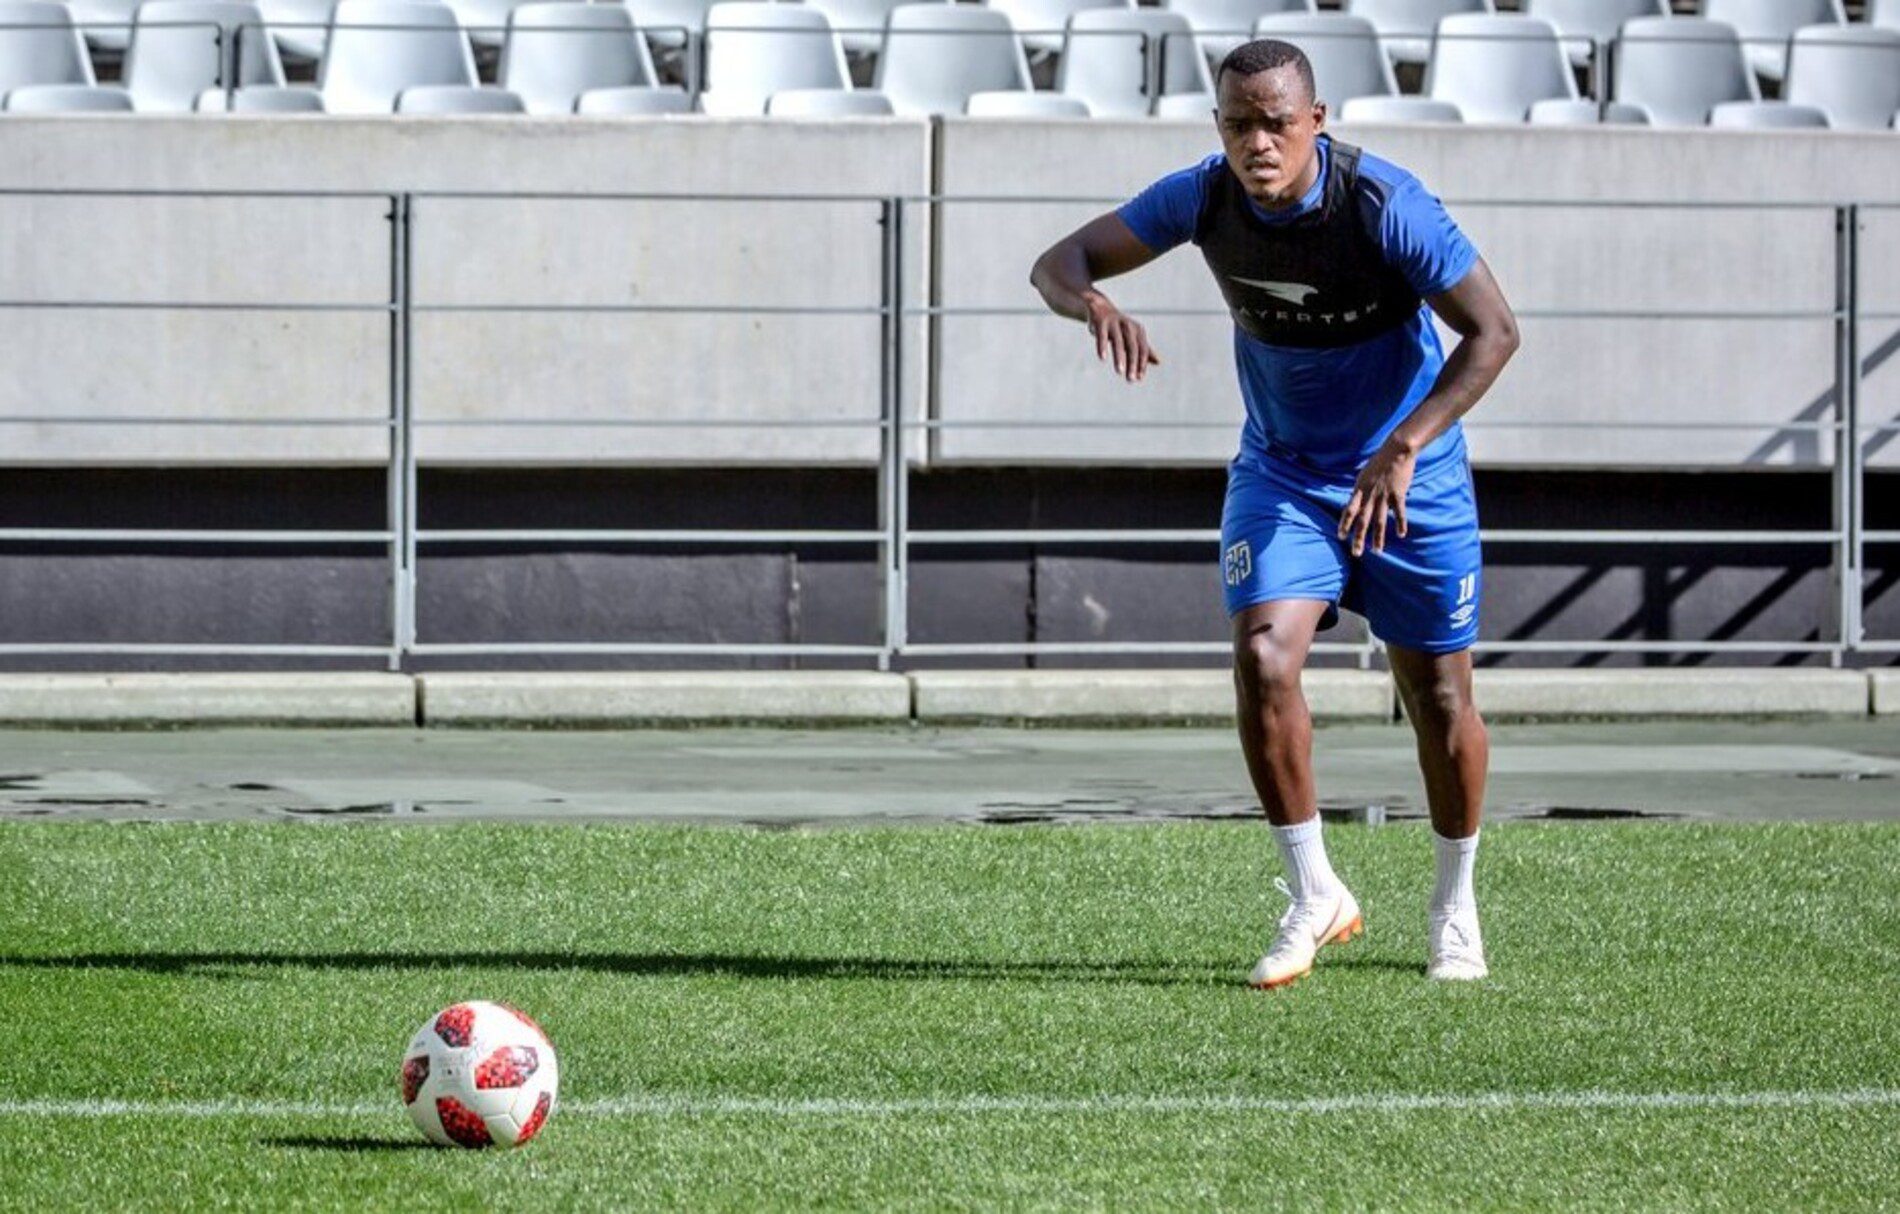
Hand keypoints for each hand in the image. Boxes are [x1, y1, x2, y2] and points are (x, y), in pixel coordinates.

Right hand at [1085, 297, 1159, 382]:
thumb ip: (1144, 349)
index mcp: (1138, 330)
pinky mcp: (1101, 322)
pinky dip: (1102, 346)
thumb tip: (1159, 362)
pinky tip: (1103, 358)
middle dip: (1133, 363)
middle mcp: (1128, 326)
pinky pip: (1101, 336)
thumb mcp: (1132, 337)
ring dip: (1119, 357)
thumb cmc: (1119, 327)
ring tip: (1120, 372)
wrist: (1100, 307)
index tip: (1139, 378)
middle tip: (1131, 379)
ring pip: (1118, 342)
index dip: (1142, 364)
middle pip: (1133, 347)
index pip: (1143, 350)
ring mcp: (1114, 323)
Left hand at [1338, 440, 1416, 556]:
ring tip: (1377, 551)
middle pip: (1363, 520)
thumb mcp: (1364, 474)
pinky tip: (1401, 534)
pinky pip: (1399, 512)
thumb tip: (1355, 502)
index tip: (1341, 537)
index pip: (1349, 510)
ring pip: (1380, 520)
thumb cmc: (1380, 461)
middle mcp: (1370, 494)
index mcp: (1360, 489)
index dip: (1344, 524)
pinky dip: (1400, 524)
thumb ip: (1360, 490)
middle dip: (1359, 538)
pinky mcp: (1398, 494)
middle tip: (1356, 553)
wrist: (1397, 450)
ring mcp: (1384, 495)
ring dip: (1378, 537)